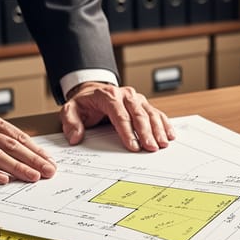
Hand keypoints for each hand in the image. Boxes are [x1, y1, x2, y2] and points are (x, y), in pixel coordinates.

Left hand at [59, 82, 174, 151]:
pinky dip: (164, 124)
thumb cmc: (84, 104)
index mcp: (108, 96)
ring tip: (163, 144)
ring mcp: (136, 99)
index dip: (127, 132)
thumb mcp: (70, 110)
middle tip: (151, 148)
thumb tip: (75, 137)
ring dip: (158, 129)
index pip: (120, 115)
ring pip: (151, 113)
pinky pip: (156, 113)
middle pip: (139, 114)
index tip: (133, 146)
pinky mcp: (143, 104)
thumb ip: (71, 123)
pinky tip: (169, 134)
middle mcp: (125, 95)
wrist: (93, 92)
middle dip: (146, 132)